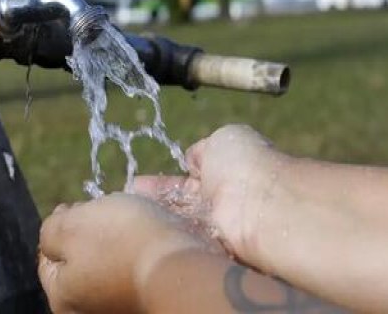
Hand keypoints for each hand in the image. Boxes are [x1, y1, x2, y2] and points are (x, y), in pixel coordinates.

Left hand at [38, 193, 207, 313]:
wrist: (183, 265)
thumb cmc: (122, 242)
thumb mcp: (72, 225)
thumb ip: (51, 230)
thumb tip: (53, 233)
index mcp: (63, 298)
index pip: (48, 257)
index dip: (61, 224)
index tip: (78, 205)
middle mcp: (89, 310)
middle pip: (81, 260)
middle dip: (90, 232)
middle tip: (106, 211)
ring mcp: (120, 306)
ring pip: (109, 262)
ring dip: (117, 239)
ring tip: (132, 219)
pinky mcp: (147, 297)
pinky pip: (135, 267)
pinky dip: (139, 249)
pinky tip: (149, 235)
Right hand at [135, 124, 288, 267]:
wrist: (261, 204)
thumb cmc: (244, 165)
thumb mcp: (222, 140)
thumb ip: (203, 150)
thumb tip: (192, 161)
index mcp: (224, 172)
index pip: (188, 179)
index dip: (163, 183)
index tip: (137, 183)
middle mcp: (219, 201)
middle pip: (179, 203)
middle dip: (153, 201)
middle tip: (126, 199)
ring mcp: (214, 226)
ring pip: (178, 221)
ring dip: (154, 217)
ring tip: (126, 213)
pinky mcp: (210, 248)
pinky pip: (181, 239)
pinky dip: (162, 234)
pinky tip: (138, 228)